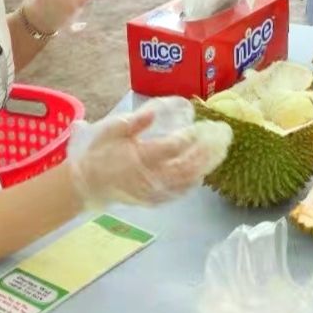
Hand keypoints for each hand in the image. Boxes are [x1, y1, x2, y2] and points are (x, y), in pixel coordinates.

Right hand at [68, 106, 210, 208]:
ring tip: (222, 149)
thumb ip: (134, 122)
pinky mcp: (156, 200)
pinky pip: (182, 191)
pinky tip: (205, 169)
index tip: (203, 126)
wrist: (89, 184)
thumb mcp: (112, 131)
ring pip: (189, 179)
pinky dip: (196, 180)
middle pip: (188, 164)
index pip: (173, 146)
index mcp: (140, 156)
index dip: (191, 136)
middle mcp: (151, 176)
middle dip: (209, 149)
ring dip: (208, 163)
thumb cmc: (101, 153)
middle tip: (223, 134)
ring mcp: (155, 191)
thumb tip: (153, 112)